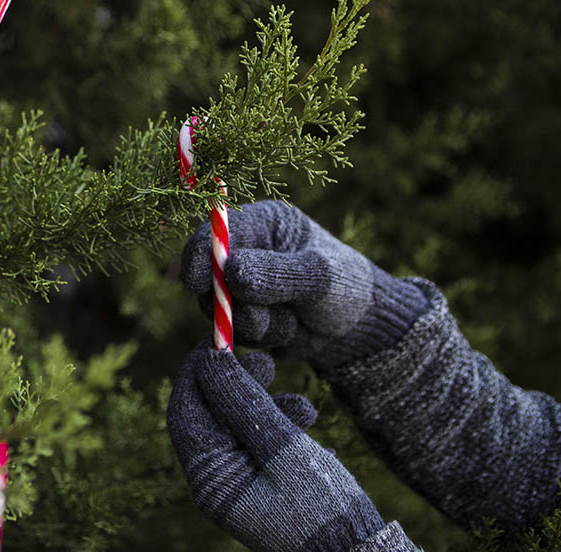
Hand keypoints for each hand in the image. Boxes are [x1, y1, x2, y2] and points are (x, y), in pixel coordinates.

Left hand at [167, 344, 384, 551]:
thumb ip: (244, 404)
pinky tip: (311, 426)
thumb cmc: (323, 510)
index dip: (200, 371)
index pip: (185, 410)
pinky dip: (281, 427)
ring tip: (307, 409)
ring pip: (239, 427)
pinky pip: (260, 444)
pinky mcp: (262, 485)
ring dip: (267, 406)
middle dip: (236, 383)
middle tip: (266, 359)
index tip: (220, 339)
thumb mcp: (284, 448)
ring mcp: (238, 485)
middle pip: (210, 415)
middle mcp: (215, 483)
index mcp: (209, 479)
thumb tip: (211, 361)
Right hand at [181, 200, 429, 368]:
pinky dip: (266, 336)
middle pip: (208, 277)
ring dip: (257, 323)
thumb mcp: (318, 275)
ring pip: (222, 310)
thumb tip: (230, 272)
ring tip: (292, 320)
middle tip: (261, 317)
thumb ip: (275, 273)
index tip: (195, 283)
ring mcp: (244, 287)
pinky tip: (292, 329)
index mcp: (261, 224)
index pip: (214, 235)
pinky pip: (237, 332)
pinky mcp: (246, 316)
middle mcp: (246, 252)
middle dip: (232, 302)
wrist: (365, 330)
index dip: (198, 256)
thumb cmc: (348, 286)